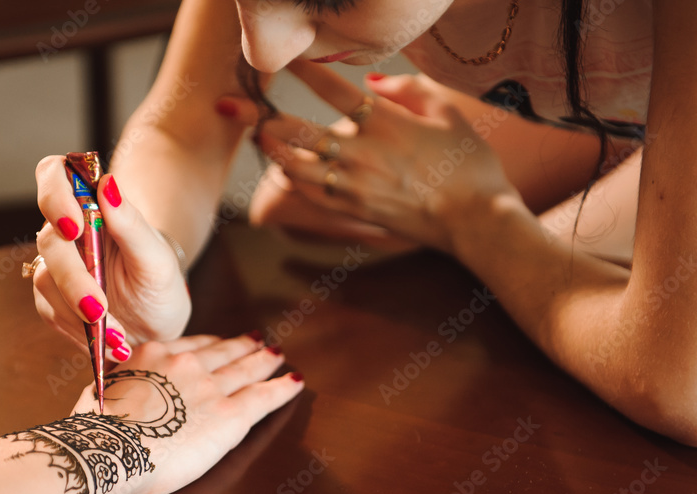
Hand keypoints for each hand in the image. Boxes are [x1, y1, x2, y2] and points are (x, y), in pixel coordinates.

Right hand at [34, 156, 191, 361]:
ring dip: (79, 313)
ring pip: (45, 281)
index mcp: (91, 206)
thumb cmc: (161, 283)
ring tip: (118, 337)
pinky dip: (79, 331)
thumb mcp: (156, 259)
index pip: (53, 174)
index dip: (53, 194)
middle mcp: (68, 232)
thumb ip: (131, 223)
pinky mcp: (52, 299)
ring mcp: (55, 266)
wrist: (158, 323)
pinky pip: (52, 312)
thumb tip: (108, 183)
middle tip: (99, 310)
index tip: (73, 226)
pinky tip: (108, 342)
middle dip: (74, 279)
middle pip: (50, 241)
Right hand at [69, 334, 303, 493]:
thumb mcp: (101, 389)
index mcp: (154, 355)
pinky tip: (294, 381)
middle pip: (223, 352)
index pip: (191, 346)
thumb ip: (120, 383)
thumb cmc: (96, 428)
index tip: (219, 342)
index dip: (210, 344)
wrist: (109, 446)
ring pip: (246, 369)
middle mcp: (186, 365)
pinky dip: (281, 387)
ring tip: (276, 354)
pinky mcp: (230, 414)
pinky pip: (263, 396)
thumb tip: (119, 387)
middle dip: (242, 345)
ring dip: (264, 360)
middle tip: (257, 339)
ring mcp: (211, 387)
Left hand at [220, 63, 517, 254]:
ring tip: (258, 136)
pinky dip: (290, 179)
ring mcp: (352, 184)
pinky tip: (282, 169)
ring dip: (270, 151)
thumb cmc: (468, 163)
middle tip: (235, 105)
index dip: (300, 70)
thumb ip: (408, 88)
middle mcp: (360, 152)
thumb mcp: (446, 111)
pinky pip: (307, 193)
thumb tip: (371, 80)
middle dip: (261, 116)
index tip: (281, 59)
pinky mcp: (351, 209)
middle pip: (296, 131)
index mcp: (383, 121)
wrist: (474, 218)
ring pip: (292, 166)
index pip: (331, 87)